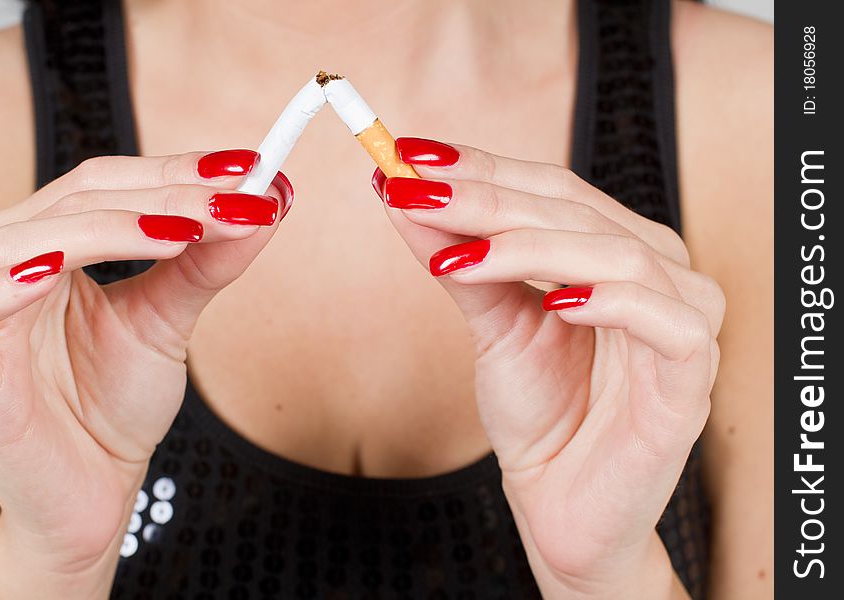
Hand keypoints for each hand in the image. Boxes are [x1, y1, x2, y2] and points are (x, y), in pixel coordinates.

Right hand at [0, 151, 291, 594]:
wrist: (92, 492)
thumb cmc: (116, 403)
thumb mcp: (169, 320)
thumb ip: (208, 262)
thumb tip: (268, 202)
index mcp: (54, 241)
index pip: (107, 182)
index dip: (177, 167)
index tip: (249, 165)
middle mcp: (9, 261)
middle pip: (77, 199)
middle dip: (164, 194)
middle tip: (234, 198)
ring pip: (28, 240)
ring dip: (111, 229)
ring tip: (184, 233)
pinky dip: (9, 286)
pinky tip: (57, 271)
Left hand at [374, 138, 722, 597]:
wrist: (560, 505)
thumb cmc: (539, 412)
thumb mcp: (491, 324)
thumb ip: (456, 257)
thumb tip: (399, 189)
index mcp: (613, 251)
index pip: (551, 188)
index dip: (483, 166)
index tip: (410, 152)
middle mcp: (656, 273)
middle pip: (576, 212)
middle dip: (488, 198)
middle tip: (416, 188)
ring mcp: (682, 322)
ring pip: (618, 254)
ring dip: (529, 246)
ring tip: (457, 256)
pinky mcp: (691, 378)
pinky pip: (667, 322)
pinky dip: (611, 302)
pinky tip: (555, 301)